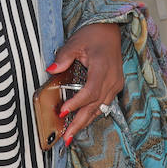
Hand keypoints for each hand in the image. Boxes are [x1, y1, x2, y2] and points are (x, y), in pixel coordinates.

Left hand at [48, 22, 124, 143]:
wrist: (110, 30)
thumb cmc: (93, 35)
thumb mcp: (75, 42)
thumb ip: (63, 57)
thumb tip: (51, 70)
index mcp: (102, 67)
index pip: (91, 91)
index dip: (77, 103)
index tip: (63, 112)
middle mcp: (112, 78)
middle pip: (95, 105)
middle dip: (79, 122)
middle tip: (66, 137)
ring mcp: (115, 83)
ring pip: (100, 108)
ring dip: (85, 121)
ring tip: (71, 135)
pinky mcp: (115, 85)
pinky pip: (103, 104)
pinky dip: (92, 113)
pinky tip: (82, 121)